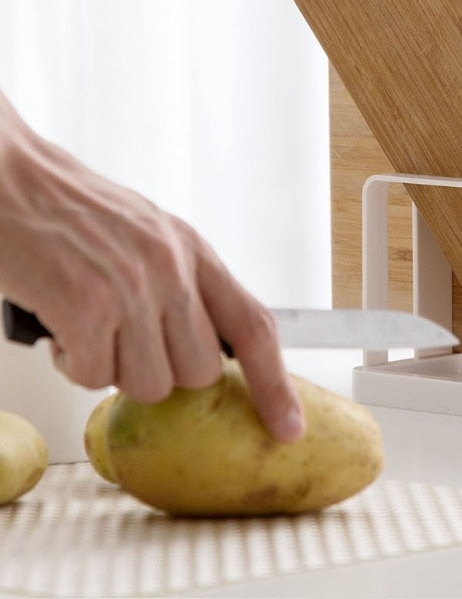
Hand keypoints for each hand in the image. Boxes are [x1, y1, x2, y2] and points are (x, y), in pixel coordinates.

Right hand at [0, 97, 303, 441]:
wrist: (15, 181)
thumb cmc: (77, 212)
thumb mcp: (153, 237)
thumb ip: (186, 288)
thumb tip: (210, 351)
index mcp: (196, 252)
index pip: (255, 326)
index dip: (276, 384)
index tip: (288, 426)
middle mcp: (173, 269)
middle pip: (199, 372)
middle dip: (163, 372)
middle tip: (126, 340)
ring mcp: (132, 289)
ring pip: (147, 384)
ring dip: (112, 369)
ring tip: (89, 325)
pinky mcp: (86, 307)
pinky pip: (92, 377)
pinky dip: (71, 362)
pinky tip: (62, 323)